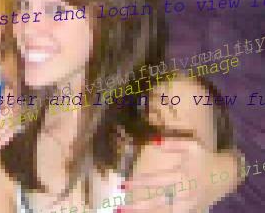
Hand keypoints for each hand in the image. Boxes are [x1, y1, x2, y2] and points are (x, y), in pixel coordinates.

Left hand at [121, 137, 239, 212]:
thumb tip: (155, 141)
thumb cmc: (205, 157)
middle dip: (139, 205)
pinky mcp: (191, 210)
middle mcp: (184, 193)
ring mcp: (188, 204)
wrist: (226, 175)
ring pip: (166, 212)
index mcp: (182, 176)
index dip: (140, 183)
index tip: (124, 185)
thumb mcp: (192, 146)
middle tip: (121, 207)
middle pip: (159, 202)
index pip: (157, 181)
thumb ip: (173, 144)